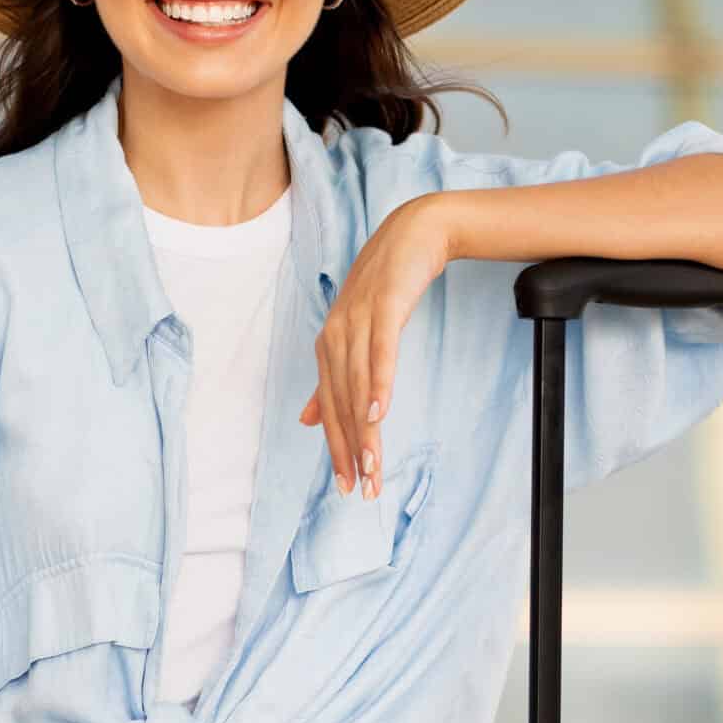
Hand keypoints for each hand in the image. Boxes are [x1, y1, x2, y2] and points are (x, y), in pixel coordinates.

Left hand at [298, 195, 452, 499]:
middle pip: (342, 404)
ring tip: (373, 466)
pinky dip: (380, 382)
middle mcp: (335, 337)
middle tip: (362, 489)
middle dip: (351, 450)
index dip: (338, 449)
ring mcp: (358, 321)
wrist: (414, 234)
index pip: (330, 409)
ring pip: (359, 386)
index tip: (348, 486)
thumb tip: (307, 420)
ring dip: (366, 429)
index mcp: (328, 348)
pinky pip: (380, 352)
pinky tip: (381, 411)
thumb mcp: (359, 333)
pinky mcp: (384, 307)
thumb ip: (336, 377)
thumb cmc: (387, 286)